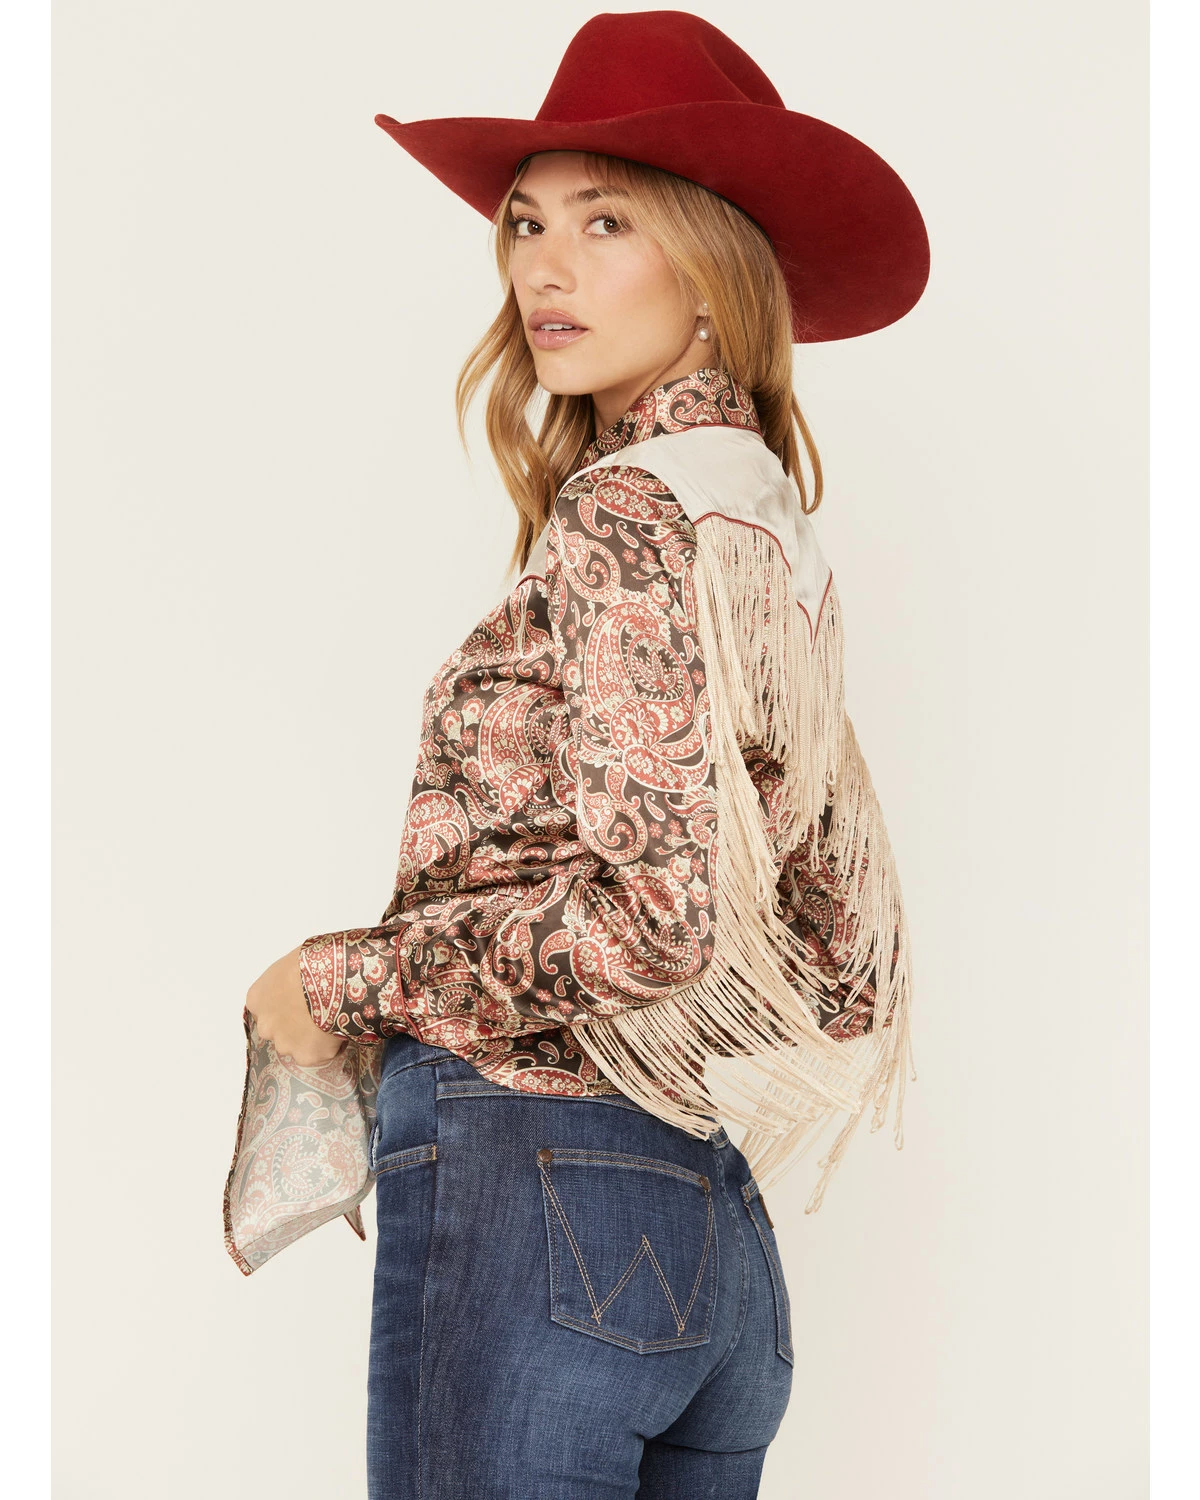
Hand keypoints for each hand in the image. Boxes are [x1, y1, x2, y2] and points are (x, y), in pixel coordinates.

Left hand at [245, 945, 347, 1065]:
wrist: (333, 978)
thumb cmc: (312, 961)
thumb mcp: (290, 964)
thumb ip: (286, 982)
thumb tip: (301, 985)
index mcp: (257, 999)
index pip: (267, 1009)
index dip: (286, 1006)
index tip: (301, 1002)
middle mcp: (265, 1026)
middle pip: (278, 1031)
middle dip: (294, 1026)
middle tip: (317, 1013)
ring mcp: (284, 1044)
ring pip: (297, 1045)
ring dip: (311, 1038)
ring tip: (332, 1021)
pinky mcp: (306, 1057)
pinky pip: (318, 1054)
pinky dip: (328, 1047)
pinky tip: (339, 1030)